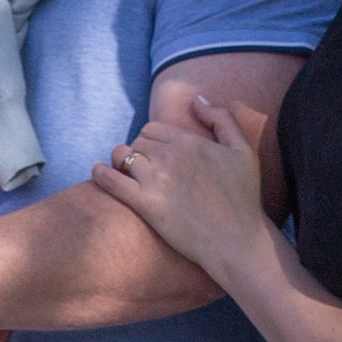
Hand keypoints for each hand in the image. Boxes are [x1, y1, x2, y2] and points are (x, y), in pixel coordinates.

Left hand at [89, 96, 269, 281]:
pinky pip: (110, 180)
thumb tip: (197, 99)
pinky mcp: (144, 204)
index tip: (155, 156)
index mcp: (190, 140)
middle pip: (136, 141)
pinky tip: (97, 172)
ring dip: (119, 161)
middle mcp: (170, 155)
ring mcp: (155, 179)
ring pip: (121, 155)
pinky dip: (100, 174)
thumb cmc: (243, 198)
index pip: (152, 129)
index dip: (151, 141)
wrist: (237, 241)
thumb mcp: (244, 150)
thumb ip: (221, 118)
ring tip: (123, 173)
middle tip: (143, 170)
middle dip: (137, 152)